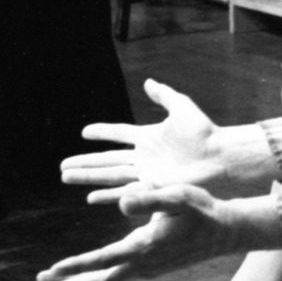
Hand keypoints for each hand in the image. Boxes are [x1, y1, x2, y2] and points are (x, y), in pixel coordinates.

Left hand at [34, 185, 248, 280]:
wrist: (227, 231)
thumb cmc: (203, 209)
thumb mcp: (176, 196)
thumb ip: (148, 197)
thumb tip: (121, 201)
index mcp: (144, 247)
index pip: (103, 260)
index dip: (76, 266)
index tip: (51, 272)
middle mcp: (143, 265)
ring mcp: (147, 269)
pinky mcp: (152, 267)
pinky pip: (117, 277)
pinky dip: (97, 279)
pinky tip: (87, 276)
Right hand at [62, 79, 232, 200]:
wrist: (219, 157)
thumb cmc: (204, 134)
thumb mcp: (181, 108)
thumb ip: (164, 95)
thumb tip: (148, 82)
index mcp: (148, 137)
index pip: (118, 133)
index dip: (102, 132)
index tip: (84, 132)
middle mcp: (143, 157)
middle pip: (106, 159)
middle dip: (84, 163)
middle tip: (61, 166)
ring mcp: (145, 173)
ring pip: (108, 175)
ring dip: (87, 177)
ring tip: (65, 177)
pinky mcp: (151, 187)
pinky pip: (124, 191)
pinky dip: (107, 195)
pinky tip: (90, 198)